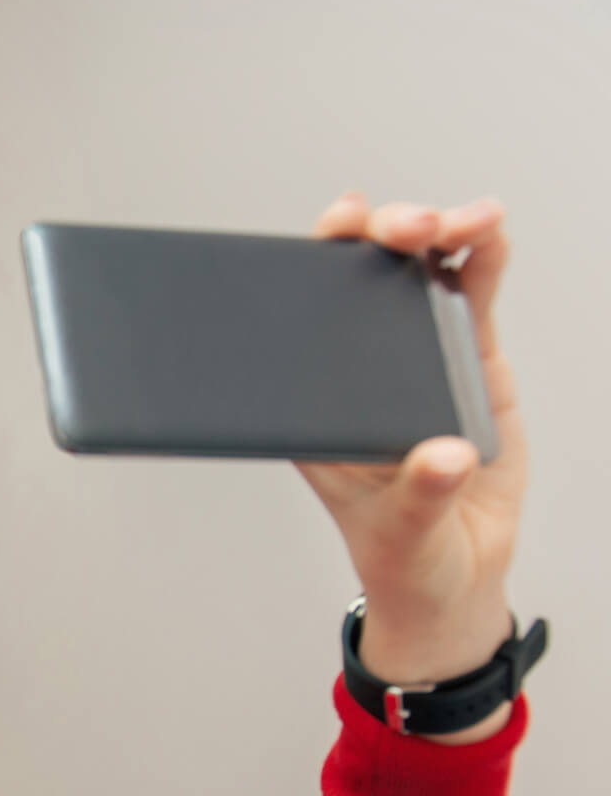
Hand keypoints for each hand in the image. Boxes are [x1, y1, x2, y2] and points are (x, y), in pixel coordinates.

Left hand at [297, 193, 525, 716]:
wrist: (454, 576)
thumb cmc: (403, 553)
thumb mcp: (402, 532)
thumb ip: (423, 495)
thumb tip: (447, 455)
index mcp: (318, 402)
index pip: (305, 316)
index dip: (317, 260)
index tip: (338, 225)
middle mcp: (361, 368)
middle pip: (363, 279)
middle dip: (382, 235)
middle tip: (408, 227)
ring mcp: (417, 359)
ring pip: (420, 277)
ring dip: (439, 233)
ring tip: (466, 220)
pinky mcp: (469, 365)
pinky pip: (473, 300)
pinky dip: (483, 261)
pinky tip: (490, 233)